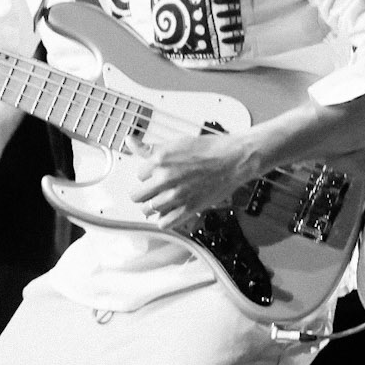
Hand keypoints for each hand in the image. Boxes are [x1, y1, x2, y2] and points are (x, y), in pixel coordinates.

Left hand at [127, 129, 253, 225]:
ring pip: (148, 210)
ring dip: (152, 207)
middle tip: (151, 192)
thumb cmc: (211, 148)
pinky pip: (165, 223)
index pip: (139, 175)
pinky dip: (164, 220)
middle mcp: (165, 178)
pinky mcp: (189, 208)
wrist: (234, 158)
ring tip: (161, 202)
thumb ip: (150, 147)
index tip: (153, 176)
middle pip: (138, 196)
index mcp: (160, 159)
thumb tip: (130, 141)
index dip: (147, 176)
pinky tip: (169, 213)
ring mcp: (176, 195)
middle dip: (143, 194)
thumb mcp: (177, 142)